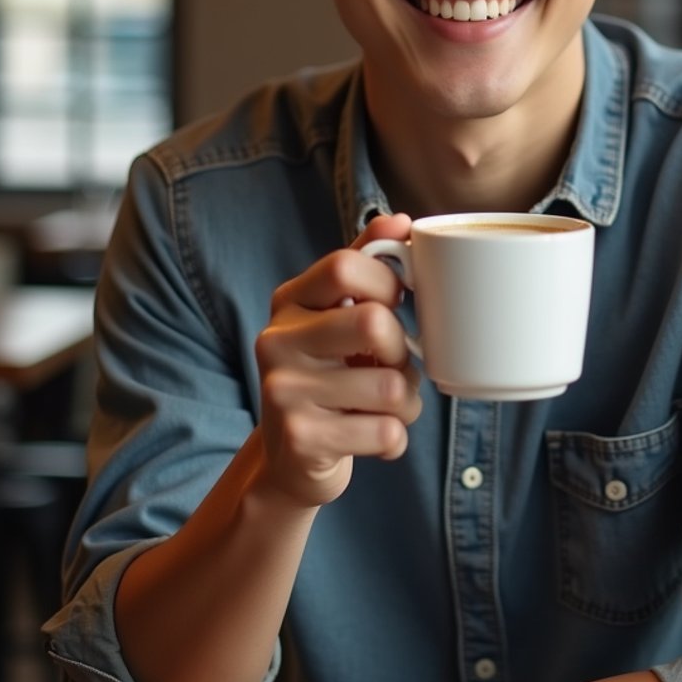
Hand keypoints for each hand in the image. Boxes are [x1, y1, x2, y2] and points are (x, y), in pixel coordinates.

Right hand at [254, 213, 422, 507]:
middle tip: (390, 365)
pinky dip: (394, 440)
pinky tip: (372, 438)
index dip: (387, 282)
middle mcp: (276, 341)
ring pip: (391, 387)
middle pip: (373, 323)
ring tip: (383, 407)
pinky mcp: (301, 439)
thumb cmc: (329, 377)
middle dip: (401, 351)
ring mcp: (283, 391)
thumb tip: (399, 220)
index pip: (345, 266)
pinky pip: (386, 432)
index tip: (395, 304)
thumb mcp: (338, 318)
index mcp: (289, 302)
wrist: (291, 460)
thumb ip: (366, 266)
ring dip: (405, 403)